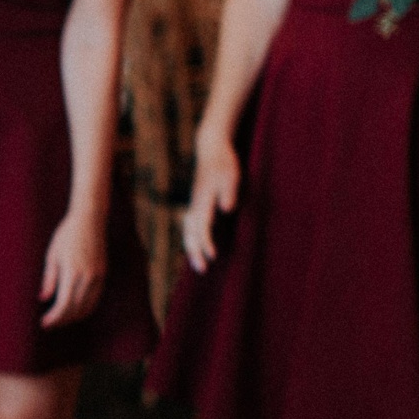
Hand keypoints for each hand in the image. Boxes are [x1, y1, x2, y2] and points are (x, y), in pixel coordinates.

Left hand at [39, 209, 105, 327]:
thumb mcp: (52, 255)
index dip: (54, 318)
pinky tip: (75, 309)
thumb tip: (43, 298)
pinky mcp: (103, 274)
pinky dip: (85, 308)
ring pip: (88, 306)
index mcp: (72, 273)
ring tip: (60, 319)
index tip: (44, 323)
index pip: (64, 305)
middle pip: (76, 309)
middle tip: (49, 324)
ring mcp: (98, 276)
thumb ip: (49, 279)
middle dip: (62, 320)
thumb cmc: (66, 235)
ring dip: (74, 316)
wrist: (89, 220)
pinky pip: (95, 298)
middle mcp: (88, 277)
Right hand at [181, 129, 240, 272]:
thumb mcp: (231, 174)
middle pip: (190, 232)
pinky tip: (198, 248)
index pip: (202, 225)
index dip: (206, 242)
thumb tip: (227, 210)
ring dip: (191, 248)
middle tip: (202, 270)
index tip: (212, 256)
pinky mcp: (197, 204)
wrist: (211, 148)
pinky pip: (191, 227)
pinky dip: (192, 239)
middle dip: (194, 252)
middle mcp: (195, 204)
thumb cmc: (224, 162)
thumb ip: (229, 192)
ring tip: (198, 265)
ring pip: (188, 231)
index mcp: (203, 199)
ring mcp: (194, 205)